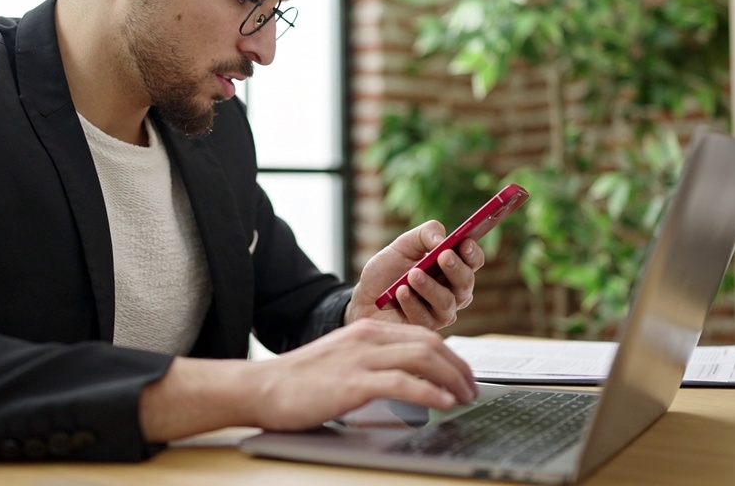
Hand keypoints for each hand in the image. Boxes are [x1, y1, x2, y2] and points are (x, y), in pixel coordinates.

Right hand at [248, 319, 478, 431]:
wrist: (262, 388)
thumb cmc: (299, 381)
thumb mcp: (342, 361)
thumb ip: (373, 363)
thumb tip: (407, 382)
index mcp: (366, 331)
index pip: (423, 335)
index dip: (451, 356)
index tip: (463, 375)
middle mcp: (367, 338)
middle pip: (430, 343)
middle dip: (459, 367)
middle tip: (473, 389)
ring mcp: (360, 359)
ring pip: (423, 358)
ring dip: (452, 378)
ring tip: (465, 398)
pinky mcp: (352, 383)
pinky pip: (402, 383)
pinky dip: (429, 392)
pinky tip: (443, 403)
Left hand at [345, 220, 484, 329]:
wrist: (364, 297)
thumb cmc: (387, 271)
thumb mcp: (403, 245)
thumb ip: (425, 234)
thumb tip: (442, 240)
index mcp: (452, 268)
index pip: (473, 261)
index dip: (472, 252)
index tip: (463, 242)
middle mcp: (453, 291)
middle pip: (466, 283)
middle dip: (456, 268)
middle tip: (443, 256)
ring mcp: (441, 311)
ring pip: (447, 302)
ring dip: (430, 287)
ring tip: (413, 275)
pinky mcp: (425, 327)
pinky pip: (425, 317)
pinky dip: (412, 302)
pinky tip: (400, 292)